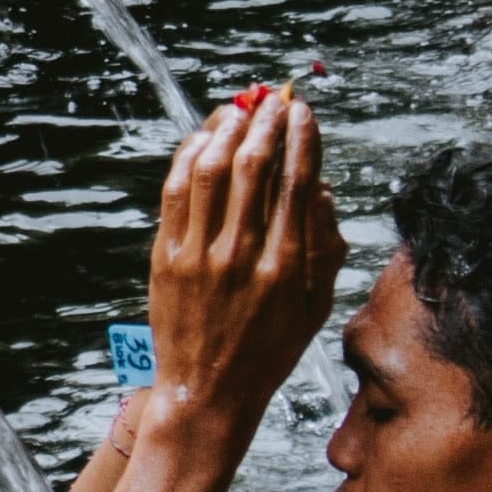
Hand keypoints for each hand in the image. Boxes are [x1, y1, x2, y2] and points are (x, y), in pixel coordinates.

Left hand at [144, 88, 343, 431]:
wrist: (208, 392)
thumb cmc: (268, 350)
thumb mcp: (316, 306)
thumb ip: (326, 246)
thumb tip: (320, 188)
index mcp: (288, 267)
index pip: (297, 181)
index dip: (302, 136)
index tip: (303, 110)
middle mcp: (243, 256)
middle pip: (254, 165)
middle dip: (267, 121)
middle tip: (275, 99)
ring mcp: (199, 255)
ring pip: (210, 169)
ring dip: (226, 129)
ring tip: (240, 107)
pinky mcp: (166, 257)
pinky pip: (175, 191)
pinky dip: (189, 156)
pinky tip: (203, 137)